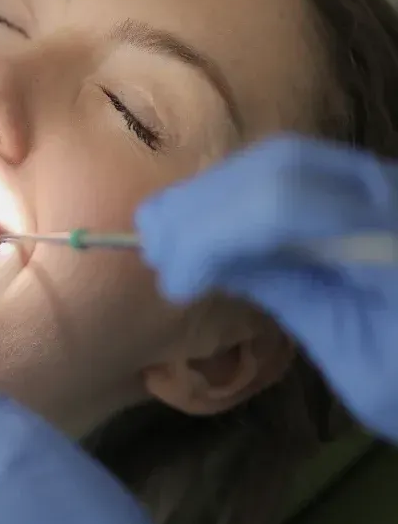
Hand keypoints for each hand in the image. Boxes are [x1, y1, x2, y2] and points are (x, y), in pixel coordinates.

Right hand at [136, 135, 397, 441]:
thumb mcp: (360, 364)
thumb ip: (293, 299)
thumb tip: (212, 264)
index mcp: (391, 244)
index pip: (288, 206)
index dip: (217, 233)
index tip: (174, 280)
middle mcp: (390, 192)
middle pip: (279, 167)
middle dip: (204, 205)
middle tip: (150, 244)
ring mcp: (382, 182)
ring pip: (281, 159)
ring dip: (214, 192)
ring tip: (162, 229)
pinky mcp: (368, 186)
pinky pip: (293, 170)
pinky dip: (238, 191)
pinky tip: (202, 217)